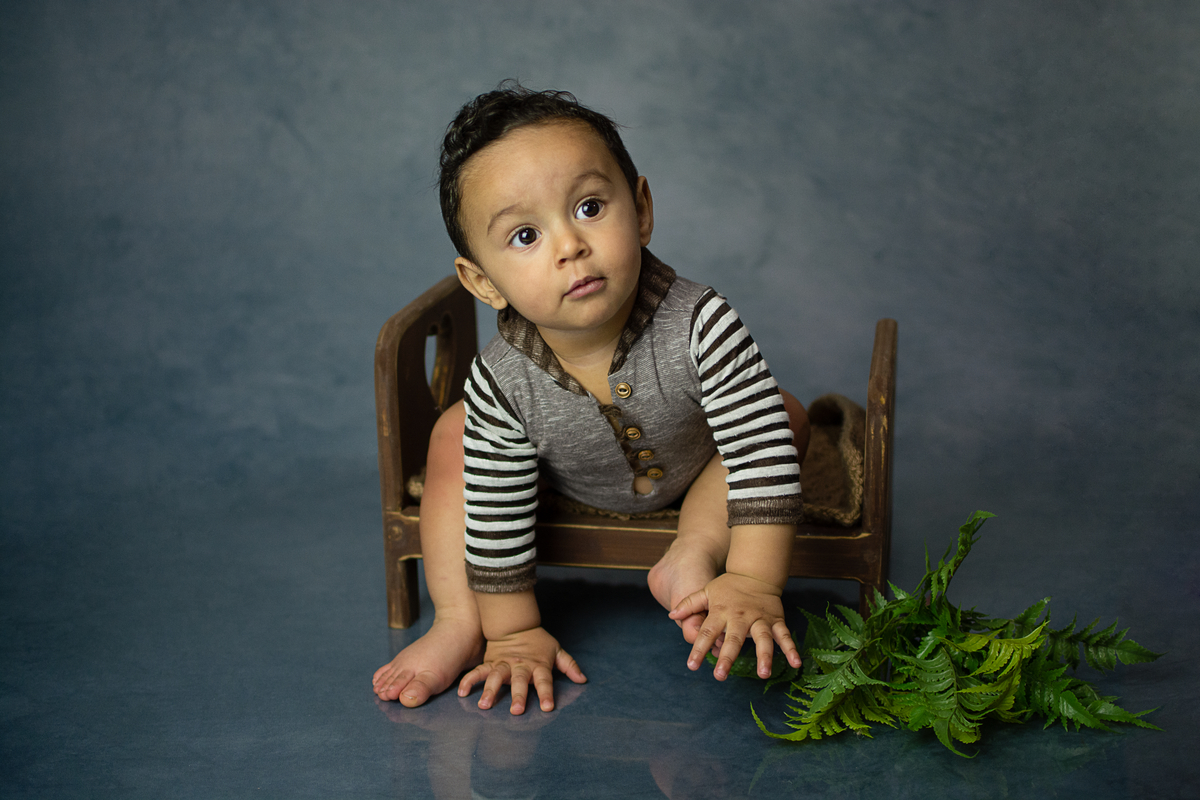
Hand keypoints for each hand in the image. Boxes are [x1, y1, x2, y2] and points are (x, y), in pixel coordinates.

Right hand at [457, 626, 586, 714]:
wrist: (515, 623)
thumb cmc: (538, 641)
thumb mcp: (557, 650)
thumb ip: (569, 665)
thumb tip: (582, 680)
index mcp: (538, 665)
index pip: (544, 681)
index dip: (546, 693)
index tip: (547, 707)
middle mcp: (520, 666)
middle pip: (519, 681)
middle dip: (518, 695)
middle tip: (516, 711)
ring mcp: (504, 664)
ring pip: (496, 677)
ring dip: (490, 690)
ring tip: (484, 705)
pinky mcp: (490, 663)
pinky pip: (478, 672)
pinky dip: (469, 681)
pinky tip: (462, 693)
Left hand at [669, 572, 800, 680]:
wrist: (755, 573)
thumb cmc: (728, 587)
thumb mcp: (706, 591)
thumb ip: (689, 604)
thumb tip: (671, 615)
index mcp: (721, 612)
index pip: (707, 632)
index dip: (698, 648)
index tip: (691, 665)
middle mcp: (740, 617)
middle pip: (733, 639)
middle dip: (727, 657)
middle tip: (720, 676)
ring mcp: (760, 619)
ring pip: (763, 638)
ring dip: (764, 656)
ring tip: (764, 674)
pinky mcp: (776, 621)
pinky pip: (785, 635)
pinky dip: (791, 649)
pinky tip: (796, 664)